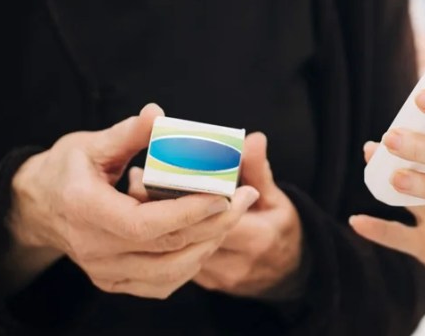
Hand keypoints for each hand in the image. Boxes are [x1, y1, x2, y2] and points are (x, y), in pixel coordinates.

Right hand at [8, 104, 260, 298]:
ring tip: (232, 216)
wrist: (37, 206)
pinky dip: (189, 266)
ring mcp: (103, 271)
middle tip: (245, 198)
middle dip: (215, 224)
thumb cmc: (66, 169)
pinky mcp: (112, 281)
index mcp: (86, 210)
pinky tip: (207, 239)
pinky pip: (160, 284)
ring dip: (208, 246)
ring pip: (169, 273)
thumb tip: (157, 114)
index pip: (147, 223)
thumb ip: (127, 133)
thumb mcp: (89, 144)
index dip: (191, 212)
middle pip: (167, 249)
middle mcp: (94, 248)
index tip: (226, 193)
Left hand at [130, 132, 305, 299]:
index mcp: (256, 238)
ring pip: (172, 252)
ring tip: (138, 192)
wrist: (286, 272)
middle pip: (184, 235)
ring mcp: (217, 278)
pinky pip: (172, 264)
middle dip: (158, 206)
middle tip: (138, 177)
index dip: (180, 195)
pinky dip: (159, 239)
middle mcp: (234, 263)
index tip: (163, 170)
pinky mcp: (203, 284)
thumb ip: (258, 169)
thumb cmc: (281, 230)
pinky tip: (151, 217)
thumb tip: (253, 139)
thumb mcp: (276, 197)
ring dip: (154, 222)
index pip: (209, 216)